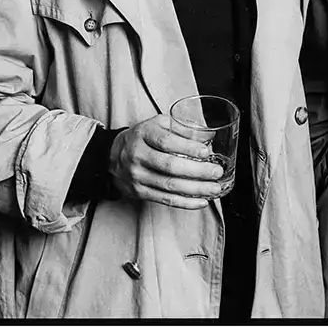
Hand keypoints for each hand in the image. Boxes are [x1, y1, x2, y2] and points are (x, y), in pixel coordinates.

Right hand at [107, 115, 228, 208]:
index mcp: (143, 135)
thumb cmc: (141, 138)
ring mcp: (137, 176)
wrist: (111, 156)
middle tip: (216, 172)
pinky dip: (185, 202)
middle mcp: (138, 155)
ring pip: (169, 186)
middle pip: (170, 166)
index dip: (188, 148)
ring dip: (196, 189)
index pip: (166, 142)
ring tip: (214, 188)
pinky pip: (165, 199)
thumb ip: (180, 128)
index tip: (206, 152)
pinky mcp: (139, 192)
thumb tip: (207, 136)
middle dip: (197, 171)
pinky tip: (201, 200)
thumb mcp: (157, 125)